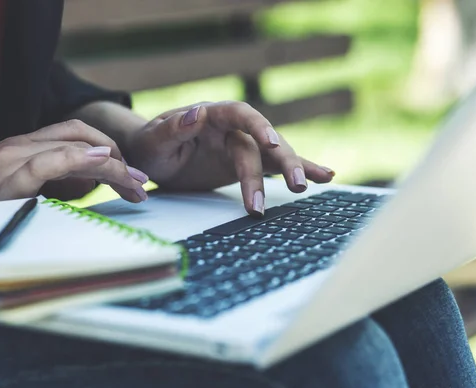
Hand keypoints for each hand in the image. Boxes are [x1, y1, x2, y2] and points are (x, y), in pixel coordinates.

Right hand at [0, 120, 148, 206]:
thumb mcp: (19, 190)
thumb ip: (51, 183)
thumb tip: (85, 186)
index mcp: (26, 149)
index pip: (77, 136)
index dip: (109, 151)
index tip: (131, 177)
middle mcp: (23, 146)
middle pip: (81, 135)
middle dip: (118, 156)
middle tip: (140, 183)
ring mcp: (14, 158)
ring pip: (73, 144)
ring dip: (111, 163)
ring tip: (134, 185)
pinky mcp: (7, 176)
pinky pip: (50, 161)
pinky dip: (80, 159)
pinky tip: (103, 164)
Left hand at [124, 101, 334, 215]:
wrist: (153, 159)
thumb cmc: (150, 147)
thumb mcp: (153, 141)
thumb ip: (173, 129)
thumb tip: (197, 114)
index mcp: (210, 115)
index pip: (240, 114)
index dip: (259, 127)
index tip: (272, 144)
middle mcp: (231, 128)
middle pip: (263, 141)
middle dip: (282, 160)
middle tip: (295, 185)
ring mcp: (241, 146)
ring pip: (273, 155)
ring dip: (292, 169)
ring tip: (310, 184)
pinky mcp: (246, 164)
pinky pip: (274, 167)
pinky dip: (299, 169)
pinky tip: (325, 176)